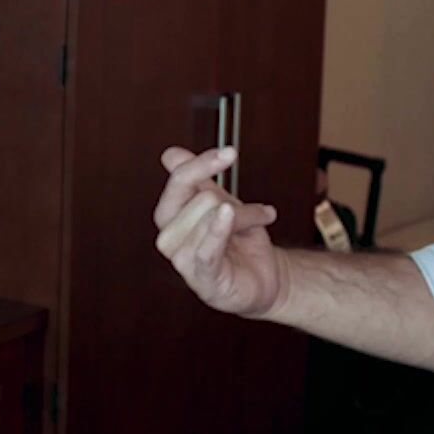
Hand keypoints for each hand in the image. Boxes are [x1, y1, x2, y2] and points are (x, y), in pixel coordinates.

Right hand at [152, 146, 285, 318]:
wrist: (264, 276)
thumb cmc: (239, 241)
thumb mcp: (221, 202)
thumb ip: (196, 179)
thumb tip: (171, 155)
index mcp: (170, 216)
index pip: (179, 181)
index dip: (203, 164)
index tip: (230, 153)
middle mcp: (169, 238)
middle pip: (202, 198)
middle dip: (234, 201)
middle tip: (254, 212)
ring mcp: (182, 261)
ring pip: (213, 217)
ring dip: (246, 217)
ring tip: (257, 223)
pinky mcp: (202, 280)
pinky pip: (206, 250)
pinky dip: (217, 230)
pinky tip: (227, 215)